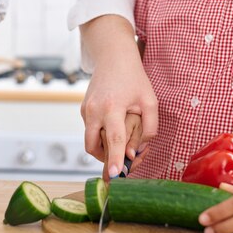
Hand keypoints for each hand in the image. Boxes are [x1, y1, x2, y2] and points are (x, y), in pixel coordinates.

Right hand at [80, 16, 157, 178]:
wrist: (112, 56)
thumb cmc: (134, 78)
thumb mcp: (149, 100)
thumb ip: (148, 128)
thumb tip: (136, 152)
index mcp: (112, 107)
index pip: (113, 139)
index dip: (114, 159)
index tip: (114, 175)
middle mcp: (94, 110)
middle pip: (93, 146)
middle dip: (105, 159)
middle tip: (120, 163)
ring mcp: (85, 110)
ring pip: (90, 141)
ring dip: (103, 148)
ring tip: (121, 141)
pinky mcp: (82, 110)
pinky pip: (90, 131)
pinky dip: (101, 136)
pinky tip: (114, 126)